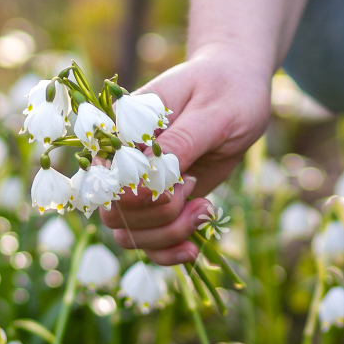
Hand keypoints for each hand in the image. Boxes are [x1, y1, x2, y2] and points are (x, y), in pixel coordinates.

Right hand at [101, 45, 270, 264]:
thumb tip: (153, 174)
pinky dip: (169, 253)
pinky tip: (194, 248)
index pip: (105, 174)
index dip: (136, 192)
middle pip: (114, 212)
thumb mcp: (211, 111)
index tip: (179, 181)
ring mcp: (139, 188)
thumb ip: (182, 141)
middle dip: (159, 214)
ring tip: (205, 209)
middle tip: (194, 187)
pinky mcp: (158, 207)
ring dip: (169, 233)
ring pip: (129, 234)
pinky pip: (148, 244)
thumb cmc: (227, 91)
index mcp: (123, 129)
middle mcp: (123, 161)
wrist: (238, 93)